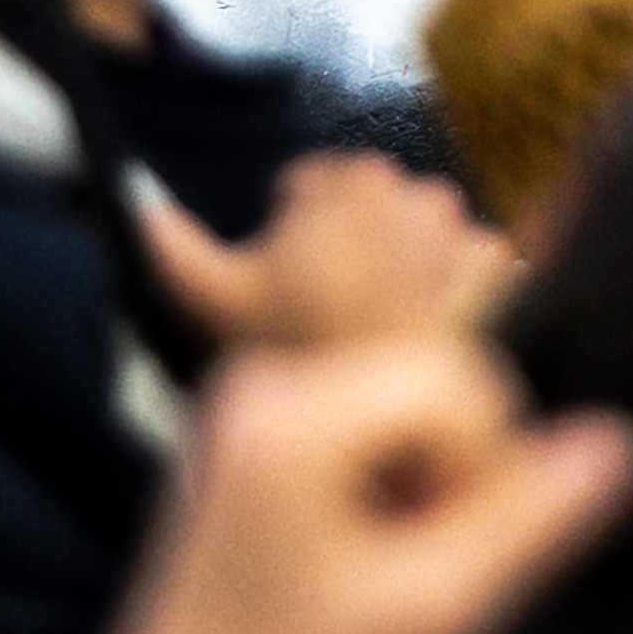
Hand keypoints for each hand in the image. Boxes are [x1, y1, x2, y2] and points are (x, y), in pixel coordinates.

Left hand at [74, 334, 632, 633]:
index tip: (440, 567)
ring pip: (417, 407)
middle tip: (412, 578)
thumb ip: (532, 524)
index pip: (464, 383)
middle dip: (457, 480)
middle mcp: (264, 379)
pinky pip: (376, 429)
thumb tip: (627, 442)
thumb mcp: (429, 617)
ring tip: (383, 577)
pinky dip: (395, 493)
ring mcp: (256, 403)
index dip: (487, 474)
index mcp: (291, 409)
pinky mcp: (262, 437)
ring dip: (430, 491)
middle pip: (441, 382)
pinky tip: (361, 565)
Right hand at [157, 158, 513, 356]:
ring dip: (408, 247)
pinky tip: (427, 321)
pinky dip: (458, 278)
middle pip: (375, 189)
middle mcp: (404, 201)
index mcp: (336, 198)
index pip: (315, 178)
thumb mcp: (218, 308)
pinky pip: (478, 251)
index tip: (294, 274)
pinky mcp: (494, 271)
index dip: (297, 221)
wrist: (374, 456)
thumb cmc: (289, 371)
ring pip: (426, 216)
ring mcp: (456, 234)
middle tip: (336, 294)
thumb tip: (138, 203)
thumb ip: (174, 249)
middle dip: (355, 227)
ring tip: (381, 310)